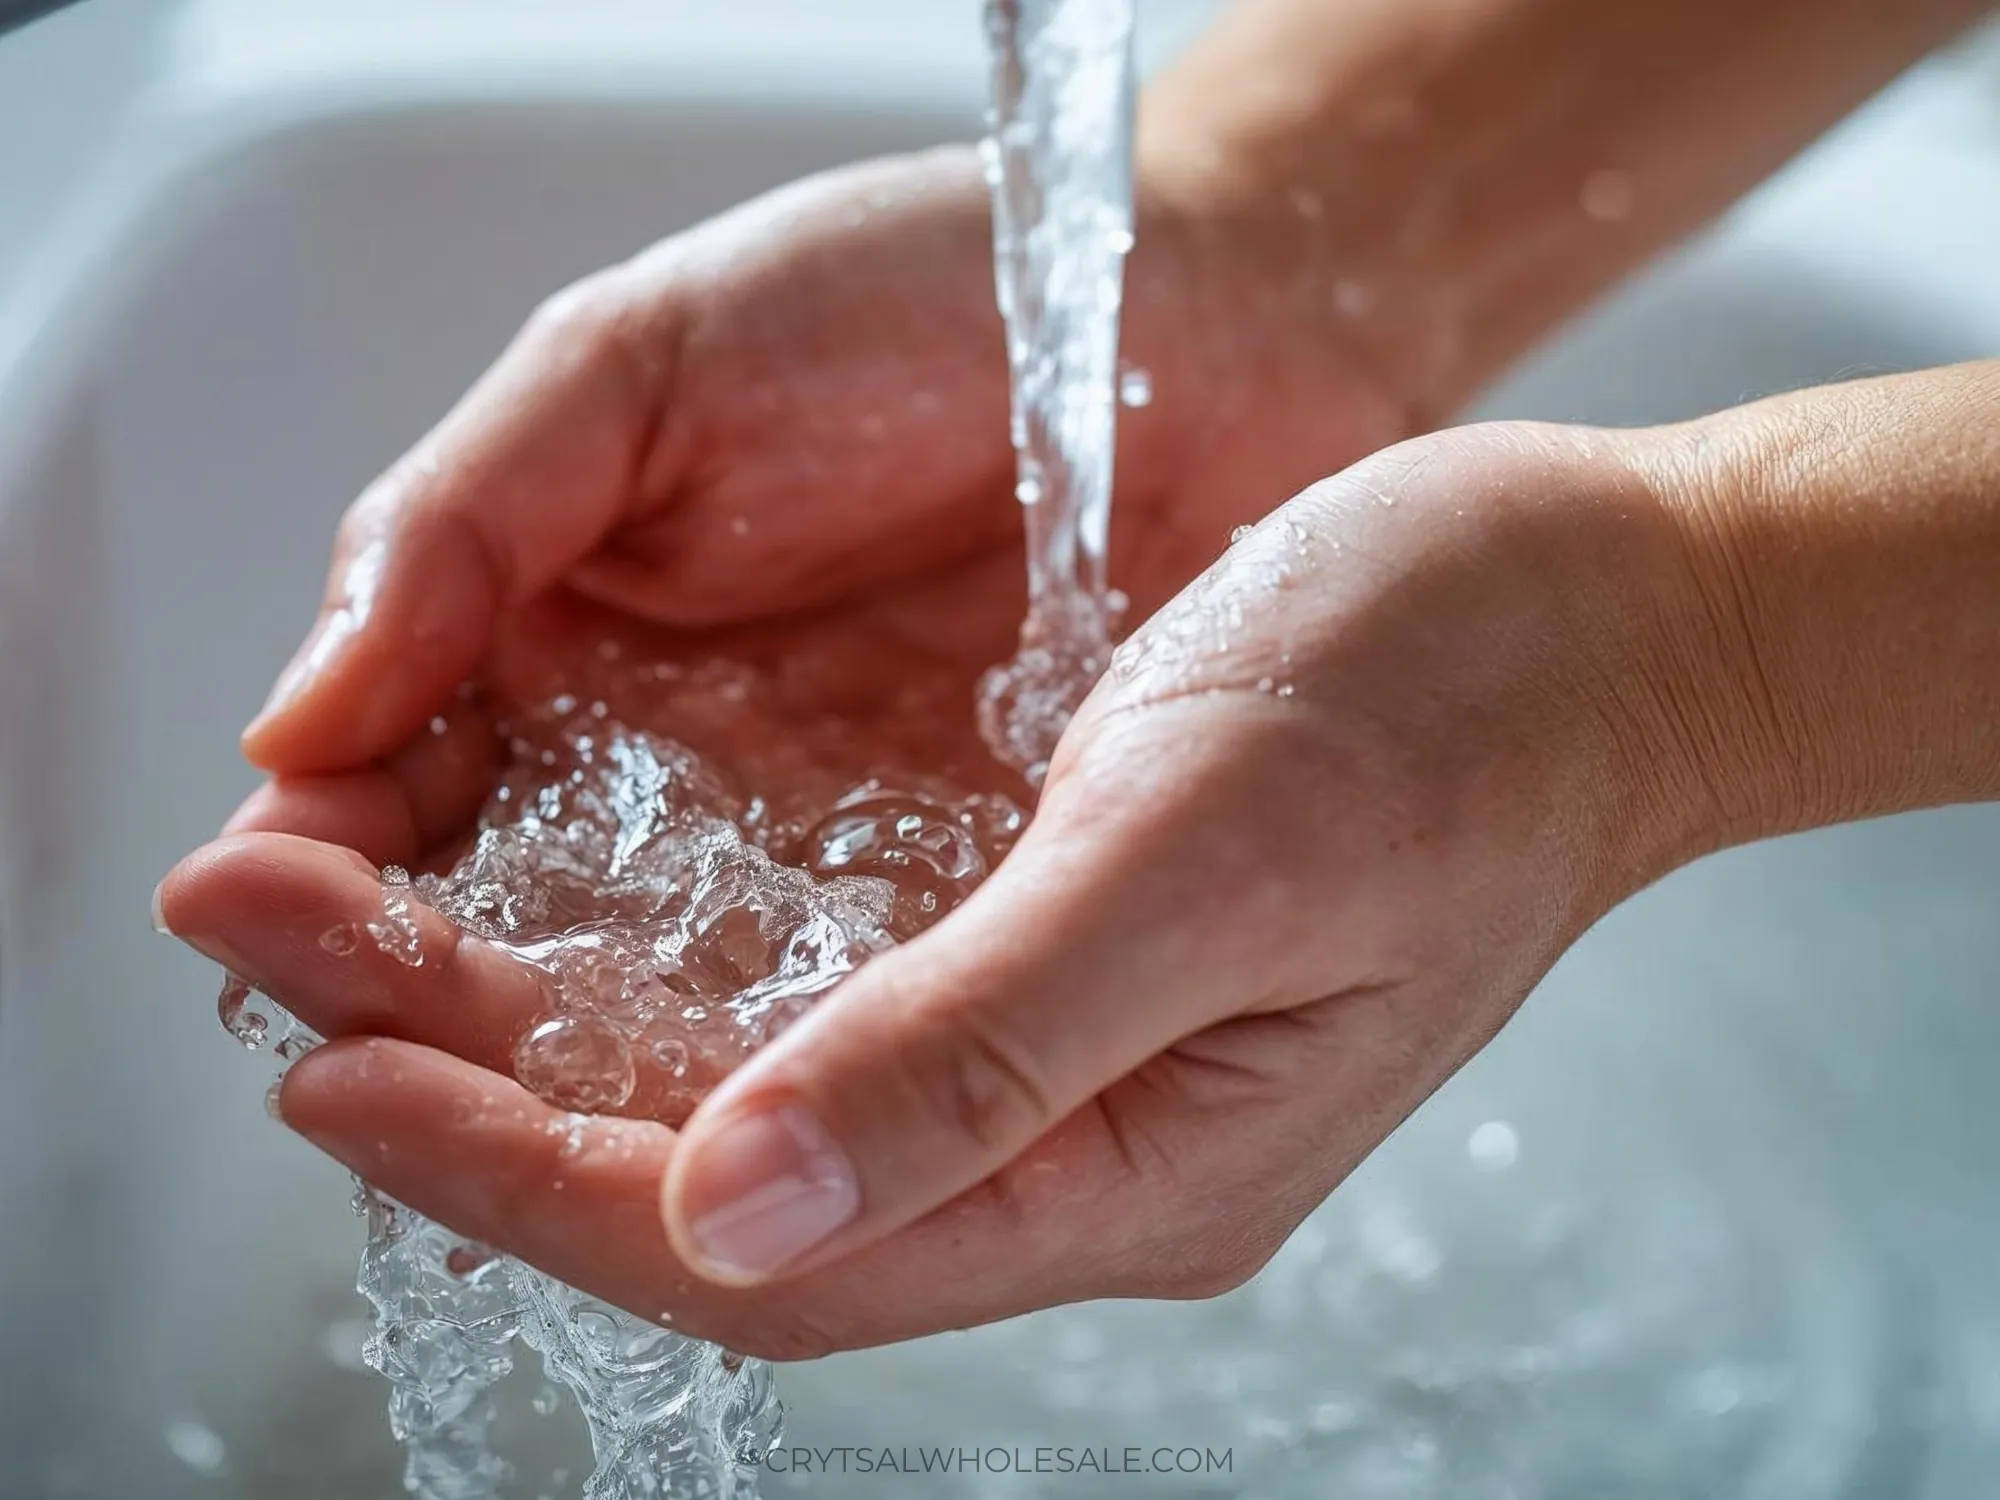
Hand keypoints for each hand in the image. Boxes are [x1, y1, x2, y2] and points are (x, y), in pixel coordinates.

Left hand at [155, 146, 1409, 1350]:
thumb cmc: (1458, 701)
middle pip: (723, 1172)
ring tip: (364, 931)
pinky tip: (562, 901)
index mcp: (1122, 1168)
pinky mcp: (1053, 945)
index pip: (763, 1241)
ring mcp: (1064, 1050)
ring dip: (550, 1017)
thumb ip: (984, 1041)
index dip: (533, 1173)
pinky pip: (814, 996)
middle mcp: (1073, 1138)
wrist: (1608, 617)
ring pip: (747, 1086)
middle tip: (280, 967)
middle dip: (487, 1084)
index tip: (335, 1075)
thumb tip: (731, 1206)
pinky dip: (665, 957)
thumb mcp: (1217, 846)